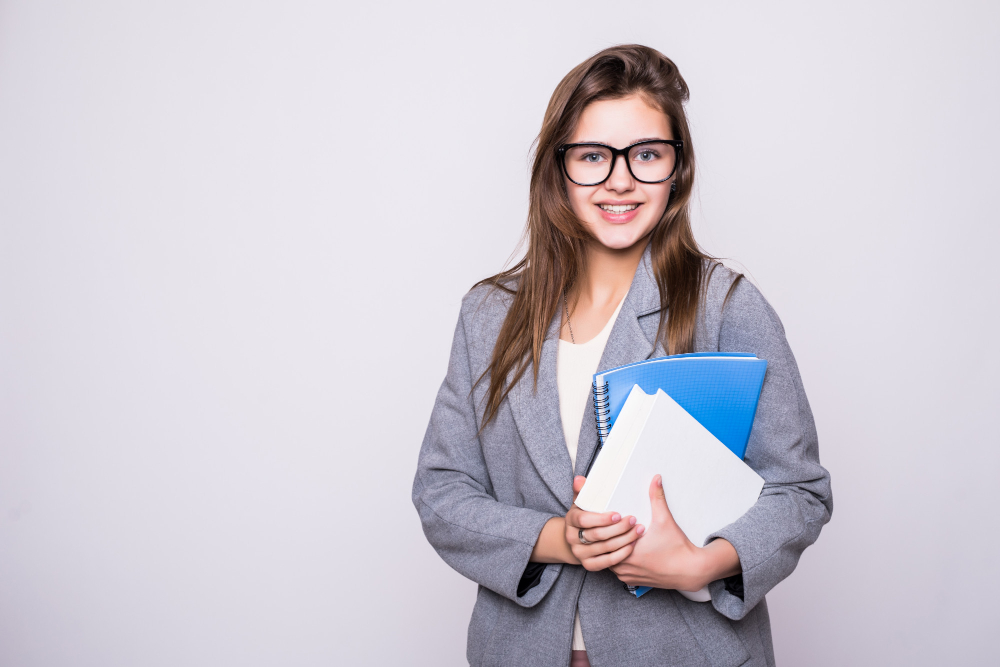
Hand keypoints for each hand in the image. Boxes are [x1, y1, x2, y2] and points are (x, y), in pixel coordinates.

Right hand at [564, 475, 642, 570]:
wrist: (579, 540)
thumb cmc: (586, 517)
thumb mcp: (583, 503)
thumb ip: (583, 491)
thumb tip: (580, 479)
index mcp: (571, 520)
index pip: (583, 520)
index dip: (601, 518)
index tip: (618, 515)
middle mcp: (572, 538)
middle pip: (597, 534)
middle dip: (618, 528)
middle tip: (634, 520)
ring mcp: (579, 553)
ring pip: (604, 548)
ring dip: (623, 539)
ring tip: (638, 531)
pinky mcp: (589, 565)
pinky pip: (606, 562)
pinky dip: (620, 554)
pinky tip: (632, 546)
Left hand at [610, 474, 739, 590]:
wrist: (690, 570)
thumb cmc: (677, 547)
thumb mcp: (665, 520)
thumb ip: (657, 498)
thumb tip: (655, 479)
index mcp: (628, 552)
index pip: (605, 539)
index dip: (606, 528)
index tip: (609, 519)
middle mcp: (624, 568)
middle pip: (605, 550)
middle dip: (607, 538)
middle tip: (611, 525)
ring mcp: (628, 576)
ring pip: (609, 561)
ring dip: (612, 550)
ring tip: (616, 536)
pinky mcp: (633, 582)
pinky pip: (617, 571)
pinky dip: (619, 561)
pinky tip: (624, 549)